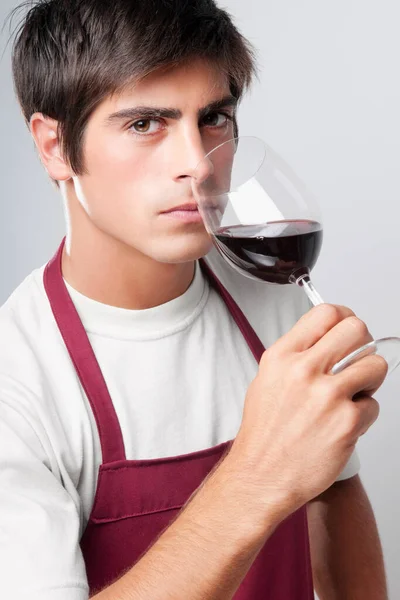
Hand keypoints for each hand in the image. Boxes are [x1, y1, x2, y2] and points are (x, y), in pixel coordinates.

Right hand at [229, 304, 386, 524]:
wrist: (261, 475)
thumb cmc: (265, 433)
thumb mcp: (267, 379)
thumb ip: (296, 355)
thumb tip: (328, 338)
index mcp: (282, 356)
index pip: (326, 313)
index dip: (344, 317)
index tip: (347, 329)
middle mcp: (303, 371)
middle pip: (357, 329)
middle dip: (363, 344)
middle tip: (357, 360)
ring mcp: (327, 396)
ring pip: (376, 364)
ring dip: (370, 379)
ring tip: (353, 394)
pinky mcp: (347, 422)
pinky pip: (374, 404)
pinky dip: (364, 414)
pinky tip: (344, 423)